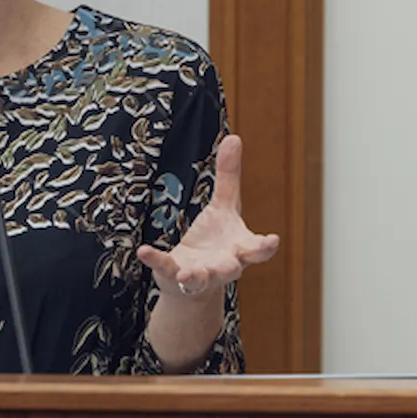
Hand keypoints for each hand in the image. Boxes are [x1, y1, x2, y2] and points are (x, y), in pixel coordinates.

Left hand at [135, 134, 279, 299]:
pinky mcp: (176, 275)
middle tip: (234, 265)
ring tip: (187, 273)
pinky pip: (166, 268)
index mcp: (240, 247)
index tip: (272, 240)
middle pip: (233, 268)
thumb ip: (230, 176)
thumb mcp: (224, 206)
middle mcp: (224, 264)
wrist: (192, 280)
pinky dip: (156, 260)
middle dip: (233, 266)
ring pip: (201, 277)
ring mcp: (200, 273)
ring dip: (195, 275)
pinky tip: (144, 251)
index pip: (258, 249)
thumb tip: (234, 137)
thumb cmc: (216, 240)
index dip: (266, 246)